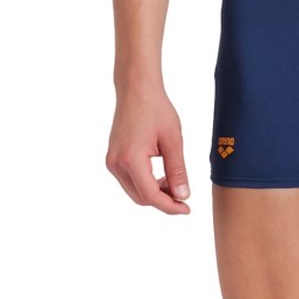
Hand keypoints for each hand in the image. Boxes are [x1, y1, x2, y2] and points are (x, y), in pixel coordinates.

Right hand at [106, 88, 190, 214]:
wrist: (136, 90)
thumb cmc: (156, 110)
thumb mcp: (173, 141)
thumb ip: (177, 171)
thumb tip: (183, 196)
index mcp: (130, 159)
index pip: (151, 196)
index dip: (170, 206)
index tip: (187, 209)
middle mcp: (116, 163)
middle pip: (142, 198)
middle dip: (164, 201)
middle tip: (183, 194)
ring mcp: (112, 162)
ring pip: (135, 192)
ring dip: (155, 194)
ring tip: (174, 181)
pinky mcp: (113, 159)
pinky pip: (130, 182)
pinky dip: (146, 185)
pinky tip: (162, 176)